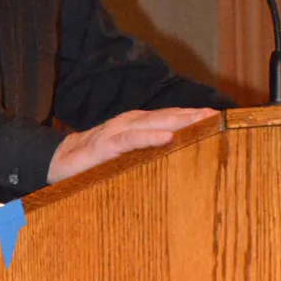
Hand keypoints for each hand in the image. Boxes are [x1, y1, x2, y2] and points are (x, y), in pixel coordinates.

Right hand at [47, 107, 216, 183]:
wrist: (58, 163)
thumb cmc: (96, 162)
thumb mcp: (127, 158)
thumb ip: (148, 155)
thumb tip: (181, 165)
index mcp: (138, 125)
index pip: (171, 117)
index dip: (195, 117)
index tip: (222, 118)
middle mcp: (130, 123)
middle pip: (169, 116)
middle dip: (195, 116)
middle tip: (220, 116)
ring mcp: (117, 132)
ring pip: (154, 122)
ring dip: (180, 120)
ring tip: (203, 120)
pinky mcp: (105, 145)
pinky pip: (131, 139)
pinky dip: (149, 136)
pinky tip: (168, 137)